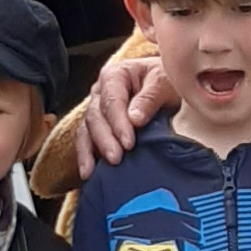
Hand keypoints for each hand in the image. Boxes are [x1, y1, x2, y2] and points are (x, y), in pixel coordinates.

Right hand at [75, 49, 178, 175]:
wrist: (165, 85)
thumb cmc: (164, 81)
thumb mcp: (164, 84)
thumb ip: (150, 98)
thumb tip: (135, 119)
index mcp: (115, 76)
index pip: (112, 100)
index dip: (118, 122)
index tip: (128, 143)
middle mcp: (100, 92)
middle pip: (95, 116)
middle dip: (104, 139)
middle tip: (115, 158)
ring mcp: (96, 110)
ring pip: (86, 130)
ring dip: (90, 151)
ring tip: (94, 172)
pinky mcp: (97, 127)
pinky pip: (87, 141)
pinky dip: (87, 157)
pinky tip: (89, 174)